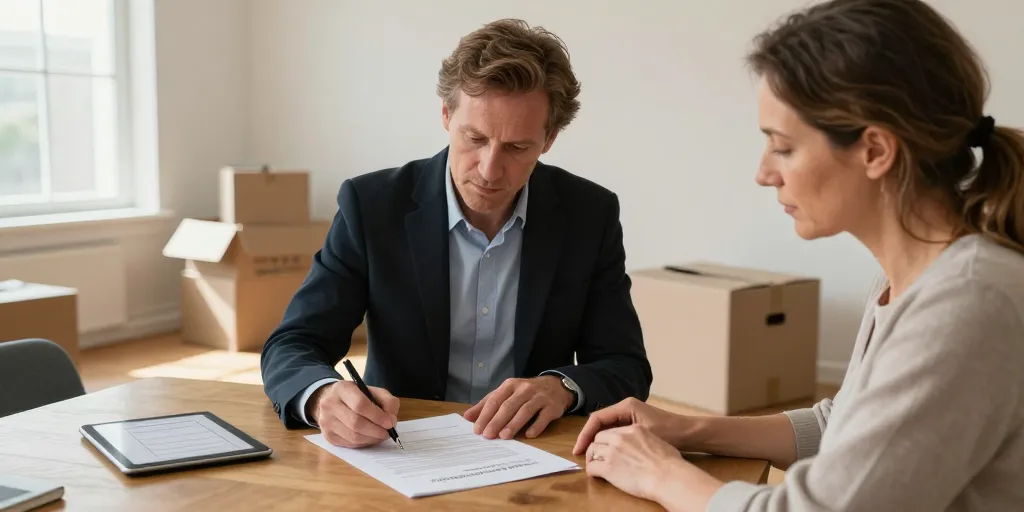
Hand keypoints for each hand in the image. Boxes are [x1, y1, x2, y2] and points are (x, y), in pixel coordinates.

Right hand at [310, 381, 399, 447]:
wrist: (331, 400)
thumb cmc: (356, 396)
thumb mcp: (373, 391)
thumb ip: (387, 401)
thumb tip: (391, 419)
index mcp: (342, 389)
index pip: (360, 404)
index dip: (377, 416)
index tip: (390, 422)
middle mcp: (329, 404)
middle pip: (356, 423)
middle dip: (376, 430)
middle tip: (387, 432)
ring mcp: (326, 421)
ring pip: (353, 436)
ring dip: (372, 438)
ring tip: (381, 435)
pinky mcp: (328, 436)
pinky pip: (349, 444)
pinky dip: (364, 443)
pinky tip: (370, 437)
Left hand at [463, 376, 573, 439]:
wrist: (556, 386)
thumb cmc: (526, 393)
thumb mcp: (506, 394)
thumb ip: (487, 404)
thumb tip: (467, 417)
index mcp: (510, 385)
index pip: (495, 400)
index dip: (485, 415)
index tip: (477, 429)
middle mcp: (525, 389)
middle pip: (509, 406)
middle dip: (497, 421)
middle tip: (488, 435)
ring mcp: (540, 397)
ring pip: (525, 410)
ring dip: (514, 424)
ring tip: (504, 436)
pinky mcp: (552, 406)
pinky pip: (543, 417)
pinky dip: (536, 426)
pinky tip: (528, 435)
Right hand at [573, 397, 686, 455]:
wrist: (689, 434)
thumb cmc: (669, 432)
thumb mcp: (641, 434)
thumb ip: (619, 438)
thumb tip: (598, 446)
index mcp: (626, 406)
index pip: (597, 418)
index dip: (585, 434)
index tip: (579, 449)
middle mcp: (626, 408)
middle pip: (600, 422)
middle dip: (588, 437)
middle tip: (579, 453)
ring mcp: (630, 416)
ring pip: (606, 428)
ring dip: (597, 441)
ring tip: (589, 455)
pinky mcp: (634, 424)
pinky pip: (615, 432)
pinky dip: (608, 442)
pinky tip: (604, 453)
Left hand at [586, 425, 724, 509]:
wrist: (668, 476)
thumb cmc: (670, 463)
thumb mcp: (658, 441)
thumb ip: (645, 439)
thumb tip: (644, 447)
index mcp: (634, 429)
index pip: (613, 429)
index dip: (607, 438)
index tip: (606, 444)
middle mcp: (620, 437)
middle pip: (599, 437)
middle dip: (596, 445)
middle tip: (596, 454)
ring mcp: (613, 451)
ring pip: (593, 450)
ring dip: (592, 457)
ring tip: (595, 464)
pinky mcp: (608, 467)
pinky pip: (592, 467)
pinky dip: (592, 470)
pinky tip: (596, 474)